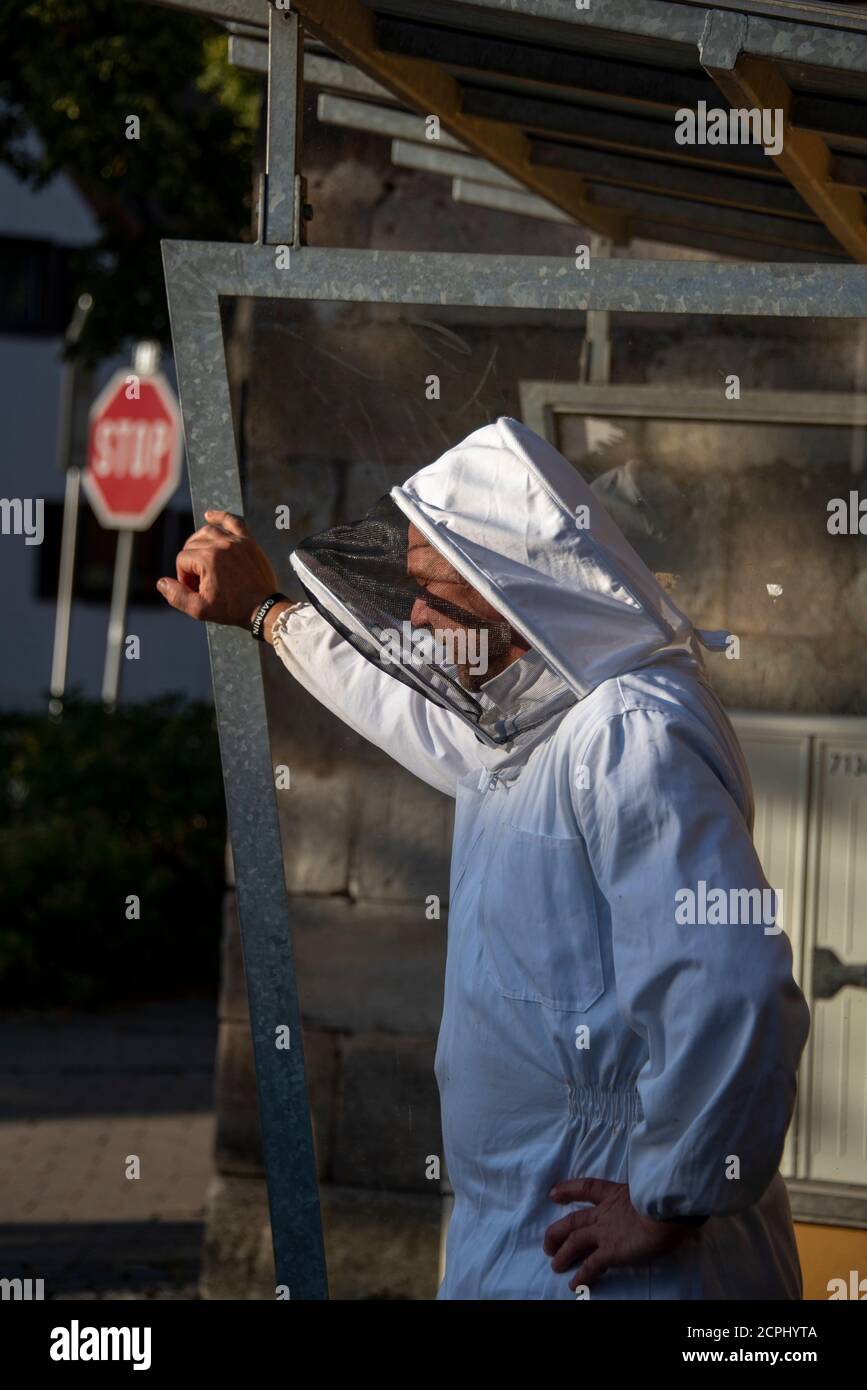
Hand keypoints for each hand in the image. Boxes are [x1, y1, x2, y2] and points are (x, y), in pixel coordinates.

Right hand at [156, 509, 278, 627]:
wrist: (263, 608)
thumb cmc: (232, 609)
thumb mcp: (200, 609)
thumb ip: (177, 596)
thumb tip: (161, 583)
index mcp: (208, 560)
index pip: (182, 559)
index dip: (184, 576)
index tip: (195, 589)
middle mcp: (221, 545)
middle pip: (192, 545)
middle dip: (191, 563)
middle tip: (200, 581)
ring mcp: (236, 541)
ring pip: (207, 532)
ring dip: (199, 543)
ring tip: (200, 560)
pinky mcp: (248, 541)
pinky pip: (233, 521)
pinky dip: (220, 516)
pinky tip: (209, 515)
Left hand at [543, 1177, 692, 1291]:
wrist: (666, 1206)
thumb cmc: (665, 1196)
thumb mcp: (650, 1189)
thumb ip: (645, 1196)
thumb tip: (653, 1201)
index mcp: (615, 1194)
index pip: (586, 1188)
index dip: (568, 1189)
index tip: (554, 1193)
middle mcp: (605, 1212)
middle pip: (573, 1220)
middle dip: (557, 1232)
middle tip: (548, 1243)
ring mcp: (605, 1232)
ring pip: (575, 1242)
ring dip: (563, 1255)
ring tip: (555, 1266)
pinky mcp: (610, 1251)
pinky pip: (591, 1265)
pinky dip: (581, 1276)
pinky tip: (574, 1285)